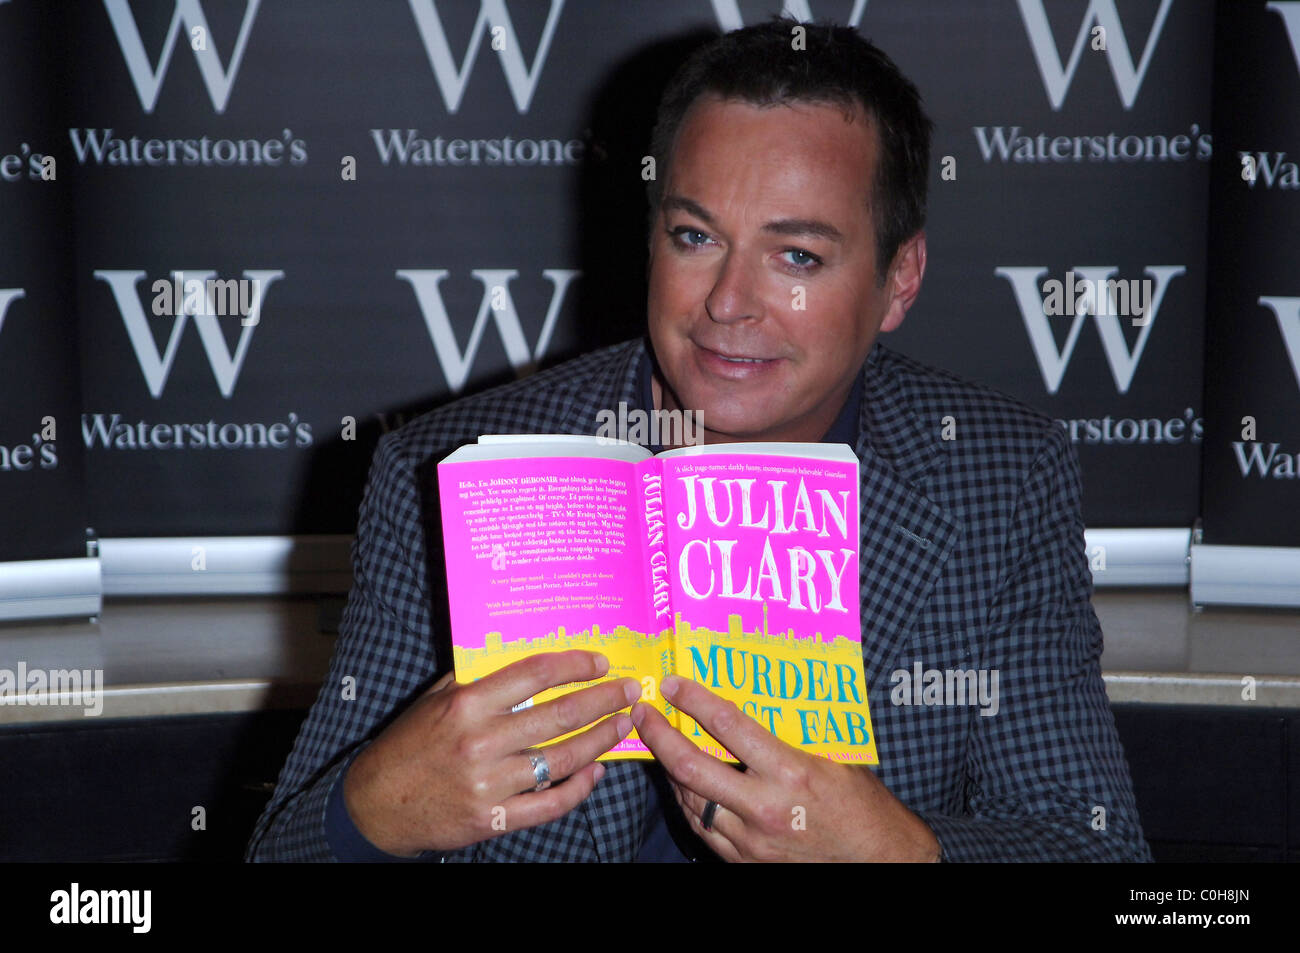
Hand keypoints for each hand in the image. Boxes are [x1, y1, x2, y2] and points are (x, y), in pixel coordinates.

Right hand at [343, 651, 640, 855]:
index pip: (534, 674)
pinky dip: (579, 788)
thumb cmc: (409, 745)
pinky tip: (595, 772)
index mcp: (467, 703)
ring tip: (622, 726)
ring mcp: (489, 783)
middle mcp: (481, 740)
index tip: (599, 663)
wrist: (377, 805)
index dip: (574, 666)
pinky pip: (550, 803)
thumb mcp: (434, 700)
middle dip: (602, 701)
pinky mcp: (494, 818)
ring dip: (600, 740)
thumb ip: (474, 677)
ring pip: (563, 758)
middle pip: (559, 715)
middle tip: (628, 691)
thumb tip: (517, 649)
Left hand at [632, 674, 940, 861]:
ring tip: (658, 744)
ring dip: (668, 770)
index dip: (693, 700)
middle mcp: (764, 808)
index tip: (672, 685)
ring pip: (689, 800)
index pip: (728, 725)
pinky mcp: (744, 862)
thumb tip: (762, 693)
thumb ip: (794, 733)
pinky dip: (687, 803)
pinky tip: (682, 784)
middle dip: (659, 736)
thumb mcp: (835, 757)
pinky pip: (702, 829)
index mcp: (789, 772)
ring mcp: (750, 841)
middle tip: (644, 714)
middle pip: (691, 767)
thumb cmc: (861, 804)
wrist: (879, 861)